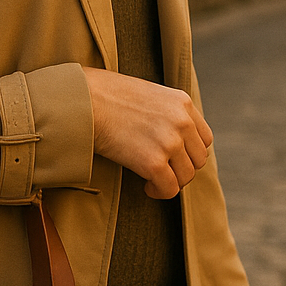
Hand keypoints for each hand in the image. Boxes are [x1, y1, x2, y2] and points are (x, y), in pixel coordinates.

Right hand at [82, 67, 212, 198]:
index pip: (203, 138)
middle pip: (198, 159)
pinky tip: (146, 186)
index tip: (172, 157)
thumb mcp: (145, 93)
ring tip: (152, 179)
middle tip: (162, 171)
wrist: (81, 100)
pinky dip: (159, 192)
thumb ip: (163, 112)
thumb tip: (164, 135)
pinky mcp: (153, 162)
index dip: (188, 152)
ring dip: (170, 181)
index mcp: (182, 102)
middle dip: (181, 169)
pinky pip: (169, 189)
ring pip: (186, 177)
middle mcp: (182, 121)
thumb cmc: (102, 94)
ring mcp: (170, 142)